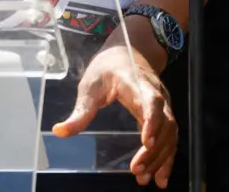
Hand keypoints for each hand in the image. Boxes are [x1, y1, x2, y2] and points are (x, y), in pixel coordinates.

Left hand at [53, 41, 177, 187]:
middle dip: (154, 149)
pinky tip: (160, 177)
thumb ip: (80, 111)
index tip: (145, 142)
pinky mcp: (163, 114)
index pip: (151, 100)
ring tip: (145, 178)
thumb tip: (59, 131)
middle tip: (137, 170)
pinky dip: (166, 157)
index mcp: (135, 82)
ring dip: (160, 157)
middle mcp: (155, 93)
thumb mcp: (89, 85)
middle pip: (164, 122)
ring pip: (169, 132)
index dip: (152, 121)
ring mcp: (163, 104)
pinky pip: (169, 136)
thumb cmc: (107, 68)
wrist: (129, 51)